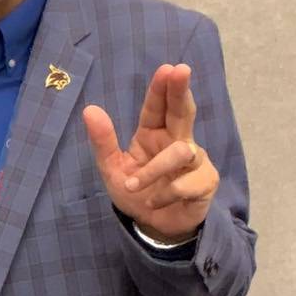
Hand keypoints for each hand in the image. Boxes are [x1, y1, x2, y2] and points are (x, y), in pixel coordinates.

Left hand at [82, 64, 217, 242]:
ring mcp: (195, 161)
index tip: (167, 69)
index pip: (158, 107)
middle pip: (183, 111)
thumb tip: (89, 109)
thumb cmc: (136, 192)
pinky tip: (155, 202)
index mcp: (154, 134)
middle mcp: (178, 141)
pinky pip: (185, 183)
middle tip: (180, 70)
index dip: (162, 88)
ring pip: (181, 152)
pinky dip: (164, 194)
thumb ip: (103, 142)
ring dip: (154, 169)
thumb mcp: (112, 169)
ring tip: (132, 185)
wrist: (154, 227)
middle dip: (180, 91)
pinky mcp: (205, 182)